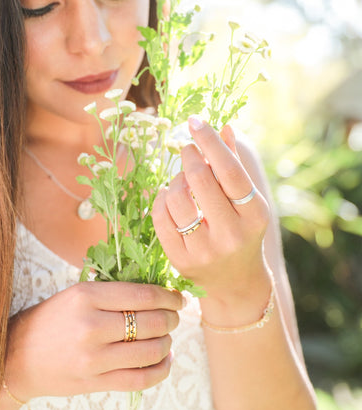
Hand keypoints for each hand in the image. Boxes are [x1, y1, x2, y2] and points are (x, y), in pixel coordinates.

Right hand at [4, 282, 182, 400]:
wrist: (18, 355)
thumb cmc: (52, 318)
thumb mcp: (79, 293)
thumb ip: (115, 293)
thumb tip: (158, 293)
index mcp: (88, 296)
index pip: (143, 295)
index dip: (169, 297)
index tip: (178, 298)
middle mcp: (92, 326)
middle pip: (152, 322)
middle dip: (172, 318)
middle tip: (174, 316)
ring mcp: (93, 358)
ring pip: (150, 351)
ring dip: (167, 342)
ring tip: (167, 336)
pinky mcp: (94, 383)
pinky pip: (139, 379)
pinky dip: (160, 370)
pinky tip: (164, 360)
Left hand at [152, 116, 269, 298]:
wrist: (234, 282)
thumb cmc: (242, 233)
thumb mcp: (248, 202)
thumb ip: (236, 165)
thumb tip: (225, 127)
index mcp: (254, 215)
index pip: (229, 170)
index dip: (209, 141)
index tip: (194, 121)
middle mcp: (231, 234)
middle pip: (200, 180)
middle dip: (189, 156)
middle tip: (186, 149)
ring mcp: (204, 250)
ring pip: (176, 197)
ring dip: (175, 179)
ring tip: (182, 179)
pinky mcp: (181, 259)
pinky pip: (160, 217)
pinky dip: (161, 199)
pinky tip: (169, 197)